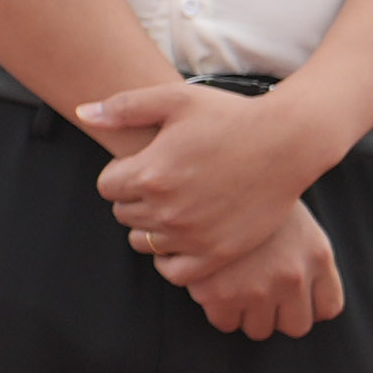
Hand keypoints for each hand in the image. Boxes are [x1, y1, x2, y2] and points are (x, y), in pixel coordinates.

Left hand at [82, 74, 332, 266]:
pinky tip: (185, 236)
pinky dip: (171, 259)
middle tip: (169, 182)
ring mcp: (192, 235)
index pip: (107, 186)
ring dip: (153, 227)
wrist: (290, 142)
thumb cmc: (233, 116)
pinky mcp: (217, 253)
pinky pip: (174, 272)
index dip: (124, 172)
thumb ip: (124, 106)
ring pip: (143, 242)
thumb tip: (82, 114)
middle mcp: (166, 209)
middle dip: (137, 198)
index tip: (150, 163)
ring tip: (179, 206)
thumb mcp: (177, 100)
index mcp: (150, 172)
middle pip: (124, 214)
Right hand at [171, 199, 348, 342]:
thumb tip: (310, 300)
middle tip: (262, 294)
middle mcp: (293, 277)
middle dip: (280, 315)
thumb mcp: (298, 220)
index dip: (310, 306)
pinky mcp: (219, 294)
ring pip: (259, 330)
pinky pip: (226, 323)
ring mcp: (257, 288)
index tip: (294, 297)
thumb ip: (309, 257)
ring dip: (250, 315)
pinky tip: (216, 287)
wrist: (214, 177)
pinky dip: (221, 311)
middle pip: (296, 326)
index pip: (328, 308)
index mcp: (318, 257)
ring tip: (237, 288)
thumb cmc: (255, 198)